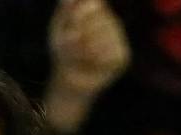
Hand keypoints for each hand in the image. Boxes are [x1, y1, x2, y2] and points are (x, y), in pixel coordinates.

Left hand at [44, 0, 129, 133]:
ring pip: (103, 36)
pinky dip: (95, 60)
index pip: (93, 3)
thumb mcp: (58, 28)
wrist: (69, 81)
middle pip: (97, 19)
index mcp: (95, 10)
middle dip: (79, 34)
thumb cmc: (63, 52)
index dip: (79, 14)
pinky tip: (91, 64)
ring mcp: (119, 37)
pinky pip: (110, 53)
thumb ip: (65, 10)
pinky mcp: (122, 56)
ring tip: (79, 56)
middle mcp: (110, 20)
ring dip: (84, 49)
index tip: (70, 26)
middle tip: (71, 46)